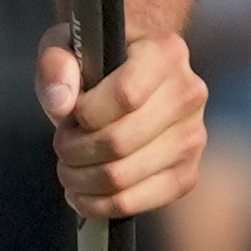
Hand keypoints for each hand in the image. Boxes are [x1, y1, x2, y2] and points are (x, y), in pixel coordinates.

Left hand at [35, 25, 207, 217]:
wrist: (131, 76)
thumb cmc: (94, 59)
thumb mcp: (67, 45)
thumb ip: (57, 65)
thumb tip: (60, 103)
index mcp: (166, 53)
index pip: (126, 95)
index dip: (86, 114)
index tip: (70, 115)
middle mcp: (189, 94)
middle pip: (120, 141)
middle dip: (74, 150)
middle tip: (61, 146)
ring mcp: (193, 138)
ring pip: (123, 176)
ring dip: (81, 179)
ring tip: (67, 168)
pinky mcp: (187, 174)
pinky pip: (138, 202)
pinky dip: (100, 204)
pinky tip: (82, 195)